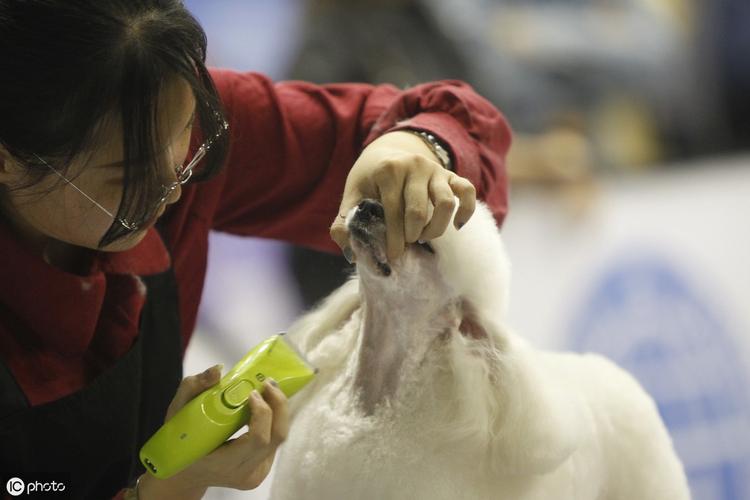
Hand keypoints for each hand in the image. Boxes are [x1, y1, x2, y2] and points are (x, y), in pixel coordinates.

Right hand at [138, 365, 289, 498]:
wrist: (185, 473)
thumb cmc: (180, 442)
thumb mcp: (177, 412)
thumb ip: (193, 387)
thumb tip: (218, 369)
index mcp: (225, 463)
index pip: (258, 439)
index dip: (262, 412)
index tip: (253, 392)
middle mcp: (246, 473)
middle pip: (277, 435)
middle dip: (279, 404)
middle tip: (268, 382)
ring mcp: (257, 474)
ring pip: (279, 436)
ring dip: (277, 410)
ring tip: (267, 390)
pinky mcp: (263, 469)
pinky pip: (275, 440)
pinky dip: (273, 420)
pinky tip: (263, 406)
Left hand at [330, 130, 475, 262]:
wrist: (386, 153)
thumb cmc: (369, 181)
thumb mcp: (352, 197)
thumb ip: (344, 224)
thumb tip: (351, 252)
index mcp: (388, 170)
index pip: (393, 212)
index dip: (393, 239)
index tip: (392, 256)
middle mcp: (414, 165)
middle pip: (419, 211)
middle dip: (411, 235)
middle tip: (405, 244)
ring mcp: (434, 169)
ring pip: (446, 203)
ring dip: (435, 228)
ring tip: (422, 236)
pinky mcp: (449, 174)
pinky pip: (466, 191)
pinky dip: (465, 211)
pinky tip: (456, 226)